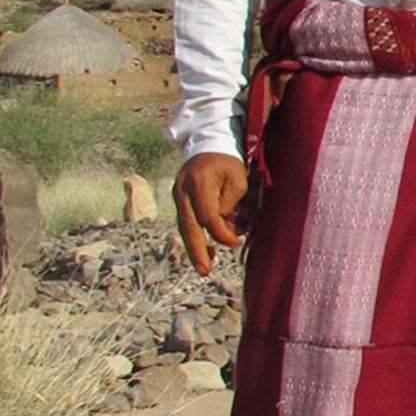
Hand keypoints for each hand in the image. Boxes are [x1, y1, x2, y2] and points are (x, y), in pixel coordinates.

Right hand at [174, 153, 249, 274]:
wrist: (207, 144)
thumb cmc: (227, 161)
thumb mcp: (237, 178)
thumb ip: (230, 202)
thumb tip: (223, 225)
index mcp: (199, 183)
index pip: (208, 216)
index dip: (221, 233)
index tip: (236, 242)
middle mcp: (183, 191)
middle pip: (189, 226)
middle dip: (197, 250)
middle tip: (205, 271)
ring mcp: (177, 196)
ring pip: (184, 227)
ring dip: (194, 248)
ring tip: (203, 268)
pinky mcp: (179, 200)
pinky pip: (185, 222)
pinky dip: (194, 237)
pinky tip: (204, 251)